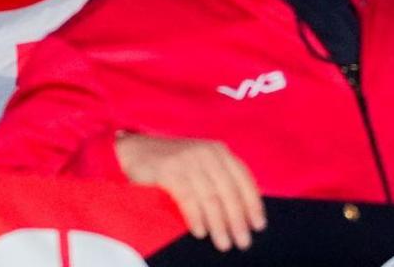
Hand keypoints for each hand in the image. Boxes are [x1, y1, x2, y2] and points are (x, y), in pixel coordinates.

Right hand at [114, 133, 264, 251]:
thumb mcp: (201, 163)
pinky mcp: (169, 170)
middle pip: (229, 192)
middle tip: (243, 242)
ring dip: (219, 225)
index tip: (258, 225)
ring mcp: (188, 160)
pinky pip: (188, 199)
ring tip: (224, 244)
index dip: (253, 203)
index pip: (243, 179)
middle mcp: (207, 153)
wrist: (135, 150)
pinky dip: (196, 218)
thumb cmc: (172, 163)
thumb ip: (220, 179)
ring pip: (210, 198)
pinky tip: (200, 232)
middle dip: (237, 220)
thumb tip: (243, 213)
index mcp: (219, 151)